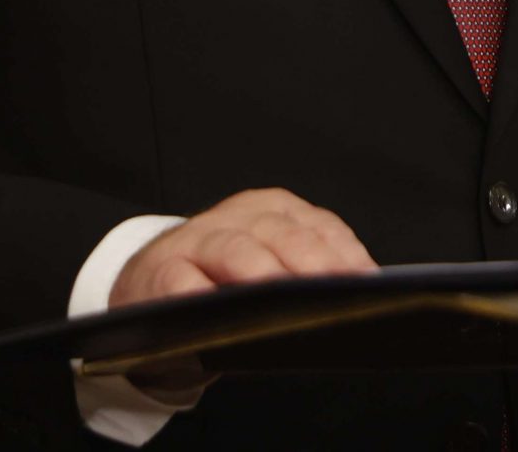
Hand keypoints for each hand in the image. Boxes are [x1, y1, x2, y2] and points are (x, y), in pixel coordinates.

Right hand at [110, 188, 375, 307]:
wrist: (149, 291)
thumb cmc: (222, 284)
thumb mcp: (267, 268)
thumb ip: (305, 276)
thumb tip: (356, 297)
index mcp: (270, 211)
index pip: (316, 225)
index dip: (344, 252)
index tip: (367, 280)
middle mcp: (234, 218)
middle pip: (279, 234)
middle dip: (310, 261)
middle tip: (335, 290)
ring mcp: (195, 241)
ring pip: (233, 249)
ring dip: (259, 270)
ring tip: (284, 298)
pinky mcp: (159, 272)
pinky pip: (181, 280)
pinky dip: (198, 291)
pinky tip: (216, 307)